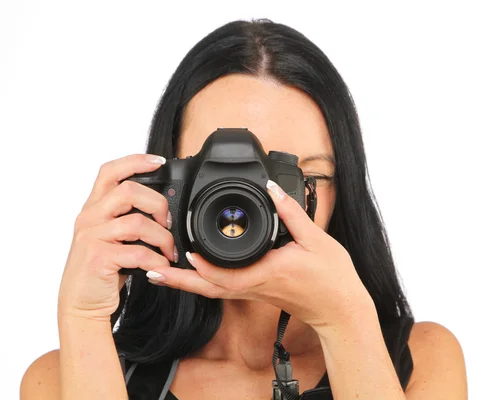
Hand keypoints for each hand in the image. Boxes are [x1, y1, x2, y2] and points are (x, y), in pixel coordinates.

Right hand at [58, 154, 176, 320]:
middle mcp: (89, 218)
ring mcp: (92, 237)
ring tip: (169, 252)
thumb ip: (127, 218)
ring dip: (162, 238)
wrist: (81, 304)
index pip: (110, 172)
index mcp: (94, 208)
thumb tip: (163, 208)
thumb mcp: (111, 237)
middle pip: (129, 191)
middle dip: (158, 205)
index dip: (135, 161)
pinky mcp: (98, 259)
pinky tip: (160, 267)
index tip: (159, 162)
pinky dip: (156, 260)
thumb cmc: (101, 270)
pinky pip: (138, 253)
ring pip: (137, 222)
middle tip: (168, 224)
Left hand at [144, 180, 374, 329]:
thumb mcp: (316, 239)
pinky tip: (195, 272)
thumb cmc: (331, 278)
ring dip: (186, 281)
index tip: (181, 251)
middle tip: (151, 269)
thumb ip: (291, 213)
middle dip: (178, 279)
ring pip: (212, 291)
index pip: (224, 274)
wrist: (339, 309)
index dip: (200, 265)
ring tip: (162, 271)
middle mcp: (255, 286)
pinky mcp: (258, 292)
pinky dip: (203, 281)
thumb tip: (271, 189)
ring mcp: (255, 292)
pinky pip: (223, 289)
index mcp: (268, 271)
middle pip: (208, 287)